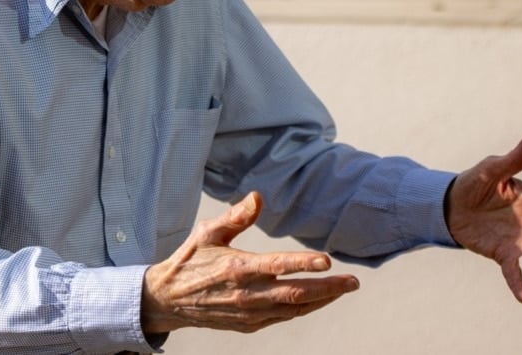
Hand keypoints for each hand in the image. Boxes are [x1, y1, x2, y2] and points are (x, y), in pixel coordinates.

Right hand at [141, 191, 359, 333]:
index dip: (303, 263)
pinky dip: (304, 309)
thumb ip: (236, 216)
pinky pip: (283, 318)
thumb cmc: (190, 260)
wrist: (168, 300)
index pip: (276, 266)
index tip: (327, 260)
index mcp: (236, 268)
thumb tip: (258, 197)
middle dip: (327, 288)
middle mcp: (245, 294)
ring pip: (293, 308)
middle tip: (353, 281)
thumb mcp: (208, 232)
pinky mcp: (249, 324)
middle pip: (294, 293)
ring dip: (322, 299)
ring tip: (344, 288)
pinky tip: (319, 300)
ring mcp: (249, 313)